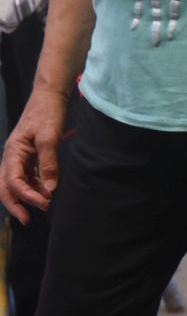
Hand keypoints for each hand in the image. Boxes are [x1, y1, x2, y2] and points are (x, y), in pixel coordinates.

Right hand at [0, 89, 68, 222]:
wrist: (50, 95)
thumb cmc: (48, 113)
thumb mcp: (49, 137)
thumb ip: (48, 163)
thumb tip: (49, 189)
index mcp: (13, 152)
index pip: (13, 180)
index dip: (26, 195)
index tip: (43, 203)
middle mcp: (12, 156)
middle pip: (6, 186)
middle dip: (15, 204)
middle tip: (27, 220)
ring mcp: (20, 156)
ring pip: (17, 182)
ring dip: (28, 195)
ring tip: (44, 206)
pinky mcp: (30, 155)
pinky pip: (28, 175)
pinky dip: (35, 186)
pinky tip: (46, 192)